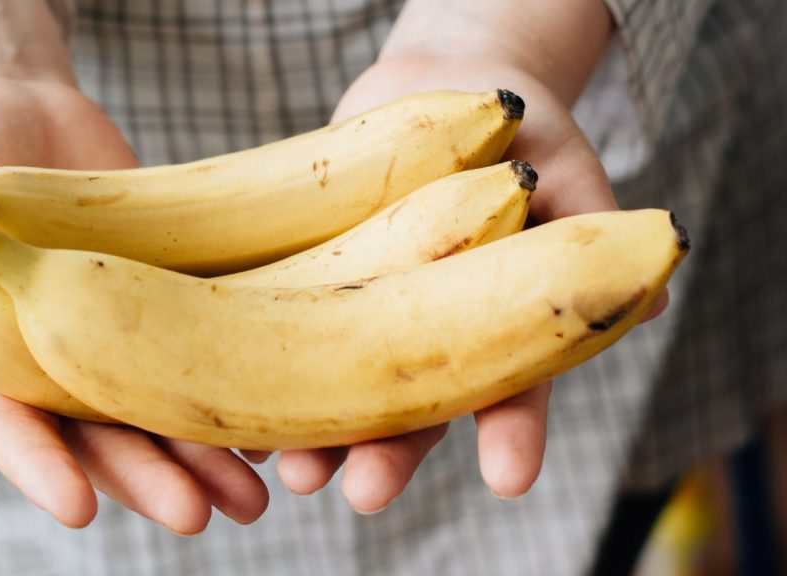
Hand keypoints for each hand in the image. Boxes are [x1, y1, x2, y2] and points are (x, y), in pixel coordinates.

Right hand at [0, 78, 268, 531]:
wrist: (31, 114)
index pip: (11, 425)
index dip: (42, 468)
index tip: (79, 510)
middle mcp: (61, 358)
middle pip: (103, 437)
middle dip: (146, 478)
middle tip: (196, 517)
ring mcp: (119, 336)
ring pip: (162, 412)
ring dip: (205, 462)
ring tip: (254, 499)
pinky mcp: (167, 307)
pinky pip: (201, 359)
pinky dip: (236, 396)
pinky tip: (276, 430)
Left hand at [269, 53, 669, 510]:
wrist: (443, 87)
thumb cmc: (518, 135)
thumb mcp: (563, 174)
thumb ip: (593, 237)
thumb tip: (656, 294)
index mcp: (497, 323)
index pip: (513, 389)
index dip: (513, 434)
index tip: (510, 479)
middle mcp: (429, 332)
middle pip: (414, 408)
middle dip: (390, 454)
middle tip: (364, 492)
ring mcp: (370, 307)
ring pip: (343, 386)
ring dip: (318, 433)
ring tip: (294, 465)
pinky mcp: (317, 275)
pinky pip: (287, 328)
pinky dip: (261, 369)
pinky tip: (240, 410)